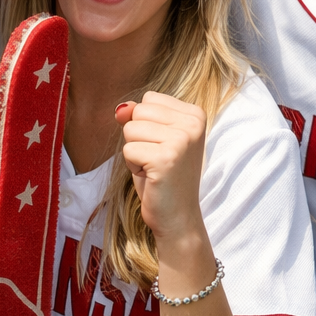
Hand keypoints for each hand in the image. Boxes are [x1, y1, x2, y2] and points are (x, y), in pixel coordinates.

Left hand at [117, 92, 206, 240]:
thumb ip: (138, 116)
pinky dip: (132, 166)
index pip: (149, 99)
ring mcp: (181, 140)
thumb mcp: (153, 138)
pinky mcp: (166, 158)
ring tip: (153, 167)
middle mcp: (193, 123)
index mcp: (195, 114)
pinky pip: (128, 150)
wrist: (177, 216)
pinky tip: (150, 176)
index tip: (163, 146)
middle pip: (138, 111)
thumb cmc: (163, 175)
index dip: (146, 124)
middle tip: (156, 159)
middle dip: (138, 137)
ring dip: (134, 152)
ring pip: (130, 129)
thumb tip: (120, 109)